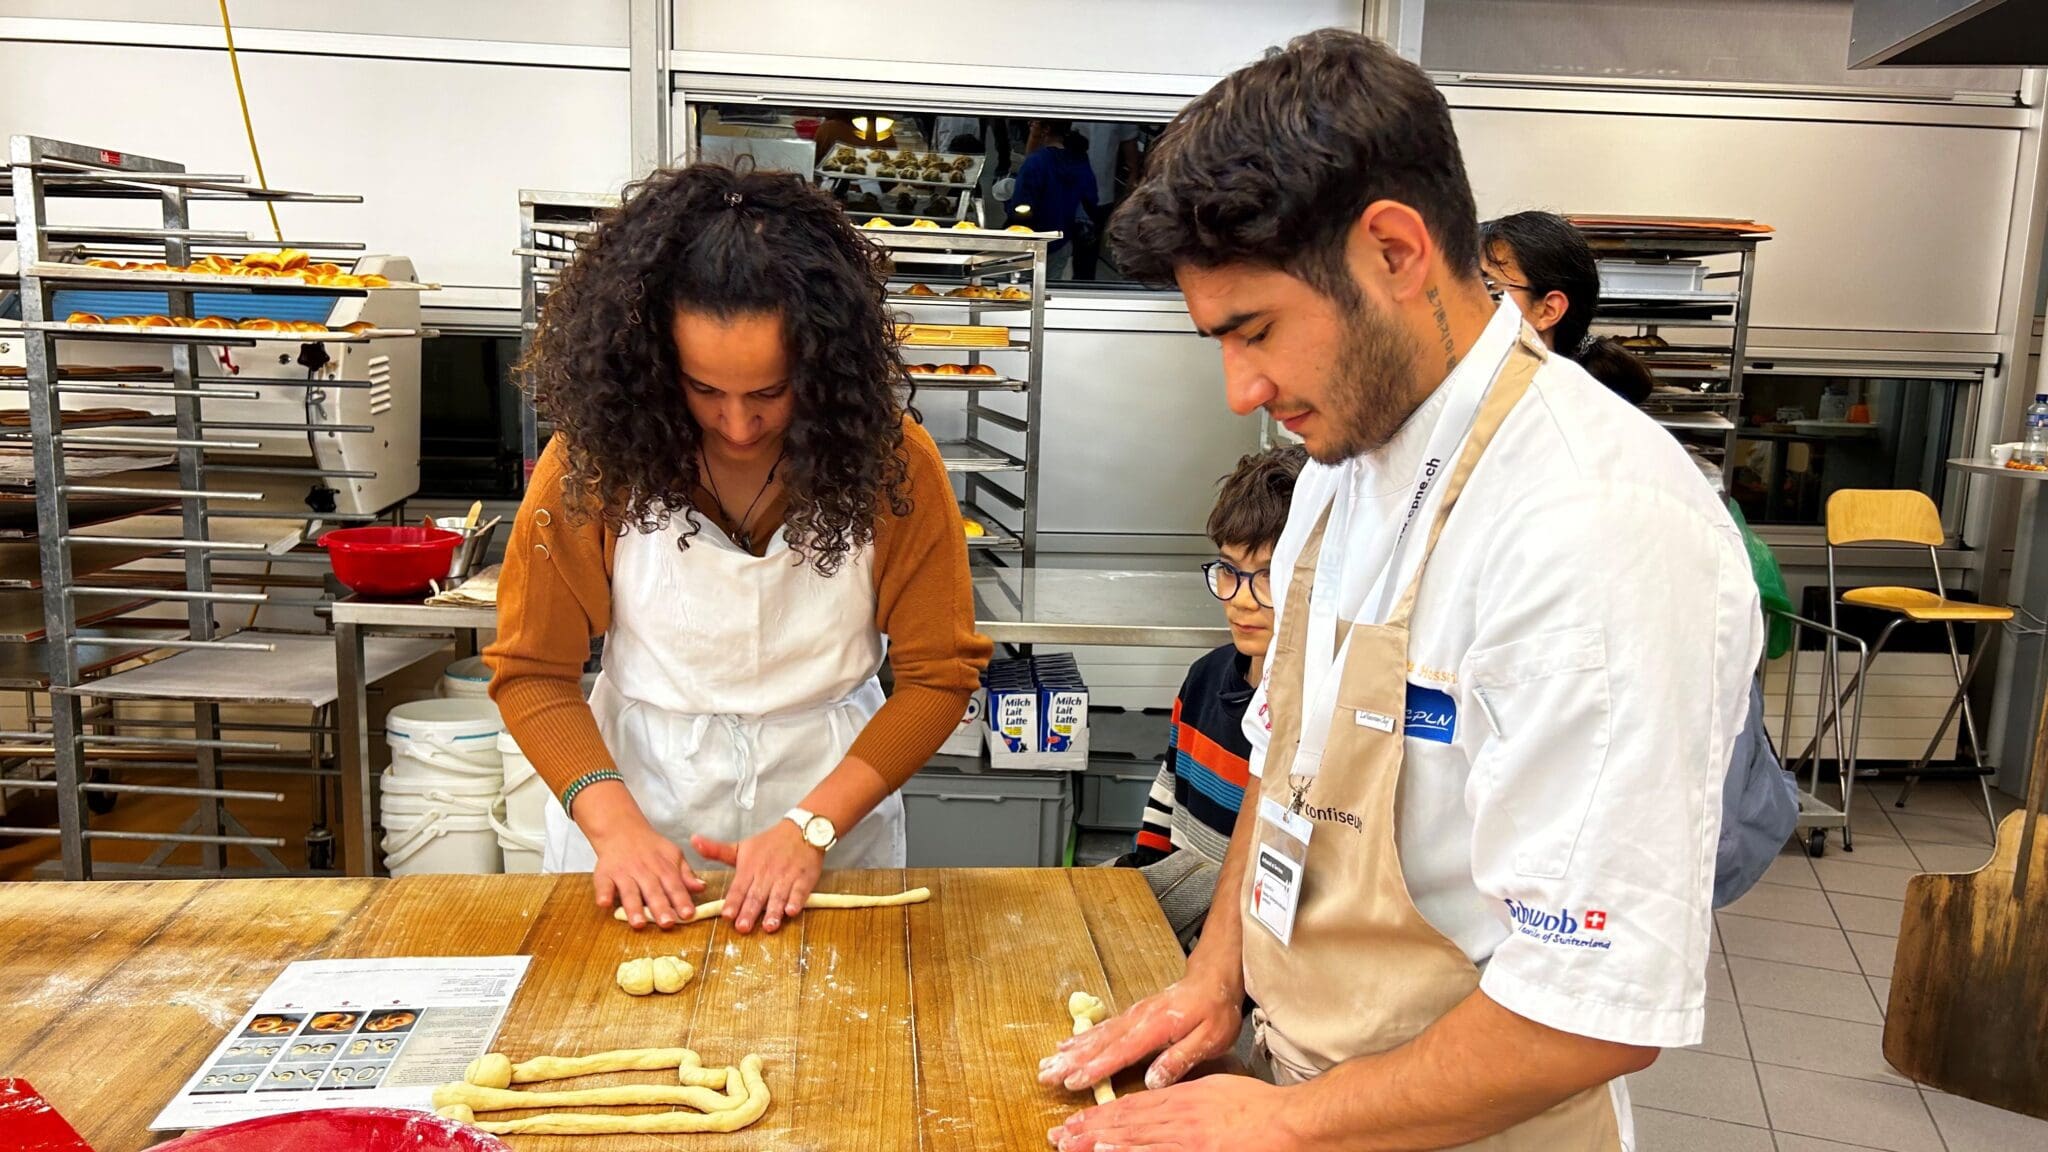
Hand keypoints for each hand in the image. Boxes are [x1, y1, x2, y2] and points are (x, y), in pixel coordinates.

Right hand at [577, 780, 705, 928]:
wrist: (621, 829)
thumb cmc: (651, 848)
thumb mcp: (673, 855)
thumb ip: (686, 874)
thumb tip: (701, 887)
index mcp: (663, 868)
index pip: (675, 886)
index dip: (682, 900)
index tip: (688, 914)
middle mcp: (644, 871)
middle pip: (653, 892)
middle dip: (660, 908)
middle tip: (667, 923)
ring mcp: (623, 873)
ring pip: (629, 892)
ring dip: (633, 908)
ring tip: (638, 924)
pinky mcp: (604, 874)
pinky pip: (603, 884)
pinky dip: (603, 893)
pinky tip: (604, 904)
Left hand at [691, 820, 821, 934]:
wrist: (802, 831)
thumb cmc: (769, 843)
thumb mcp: (741, 846)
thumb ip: (717, 850)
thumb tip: (693, 840)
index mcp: (750, 867)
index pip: (739, 887)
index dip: (733, 901)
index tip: (727, 915)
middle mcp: (767, 873)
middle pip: (757, 895)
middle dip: (750, 911)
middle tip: (743, 928)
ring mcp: (786, 876)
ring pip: (778, 896)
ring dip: (773, 912)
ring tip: (768, 927)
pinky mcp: (804, 879)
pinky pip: (800, 891)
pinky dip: (796, 901)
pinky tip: (791, 912)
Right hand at [1038, 965, 1242, 1093]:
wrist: (1213, 977)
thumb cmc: (1215, 1010)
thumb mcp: (1209, 1038)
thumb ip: (1180, 1058)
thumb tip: (1152, 1081)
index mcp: (1157, 1026)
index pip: (1121, 1051)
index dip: (1096, 1068)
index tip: (1073, 1081)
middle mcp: (1138, 1019)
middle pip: (1100, 1043)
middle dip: (1071, 1061)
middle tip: (1046, 1075)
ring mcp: (1132, 1015)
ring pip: (1096, 1034)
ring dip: (1070, 1050)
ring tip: (1047, 1064)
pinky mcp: (1131, 1015)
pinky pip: (1101, 1028)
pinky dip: (1081, 1037)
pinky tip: (1066, 1045)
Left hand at [1047, 1074, 1296, 1151]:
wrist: (1289, 1123)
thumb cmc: (1259, 1109)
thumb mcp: (1216, 1089)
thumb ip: (1186, 1096)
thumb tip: (1161, 1098)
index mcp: (1182, 1099)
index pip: (1132, 1107)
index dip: (1100, 1115)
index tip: (1075, 1122)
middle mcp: (1178, 1118)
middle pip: (1125, 1123)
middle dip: (1088, 1131)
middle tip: (1058, 1137)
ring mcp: (1186, 1140)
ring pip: (1133, 1140)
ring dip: (1097, 1143)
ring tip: (1068, 1146)